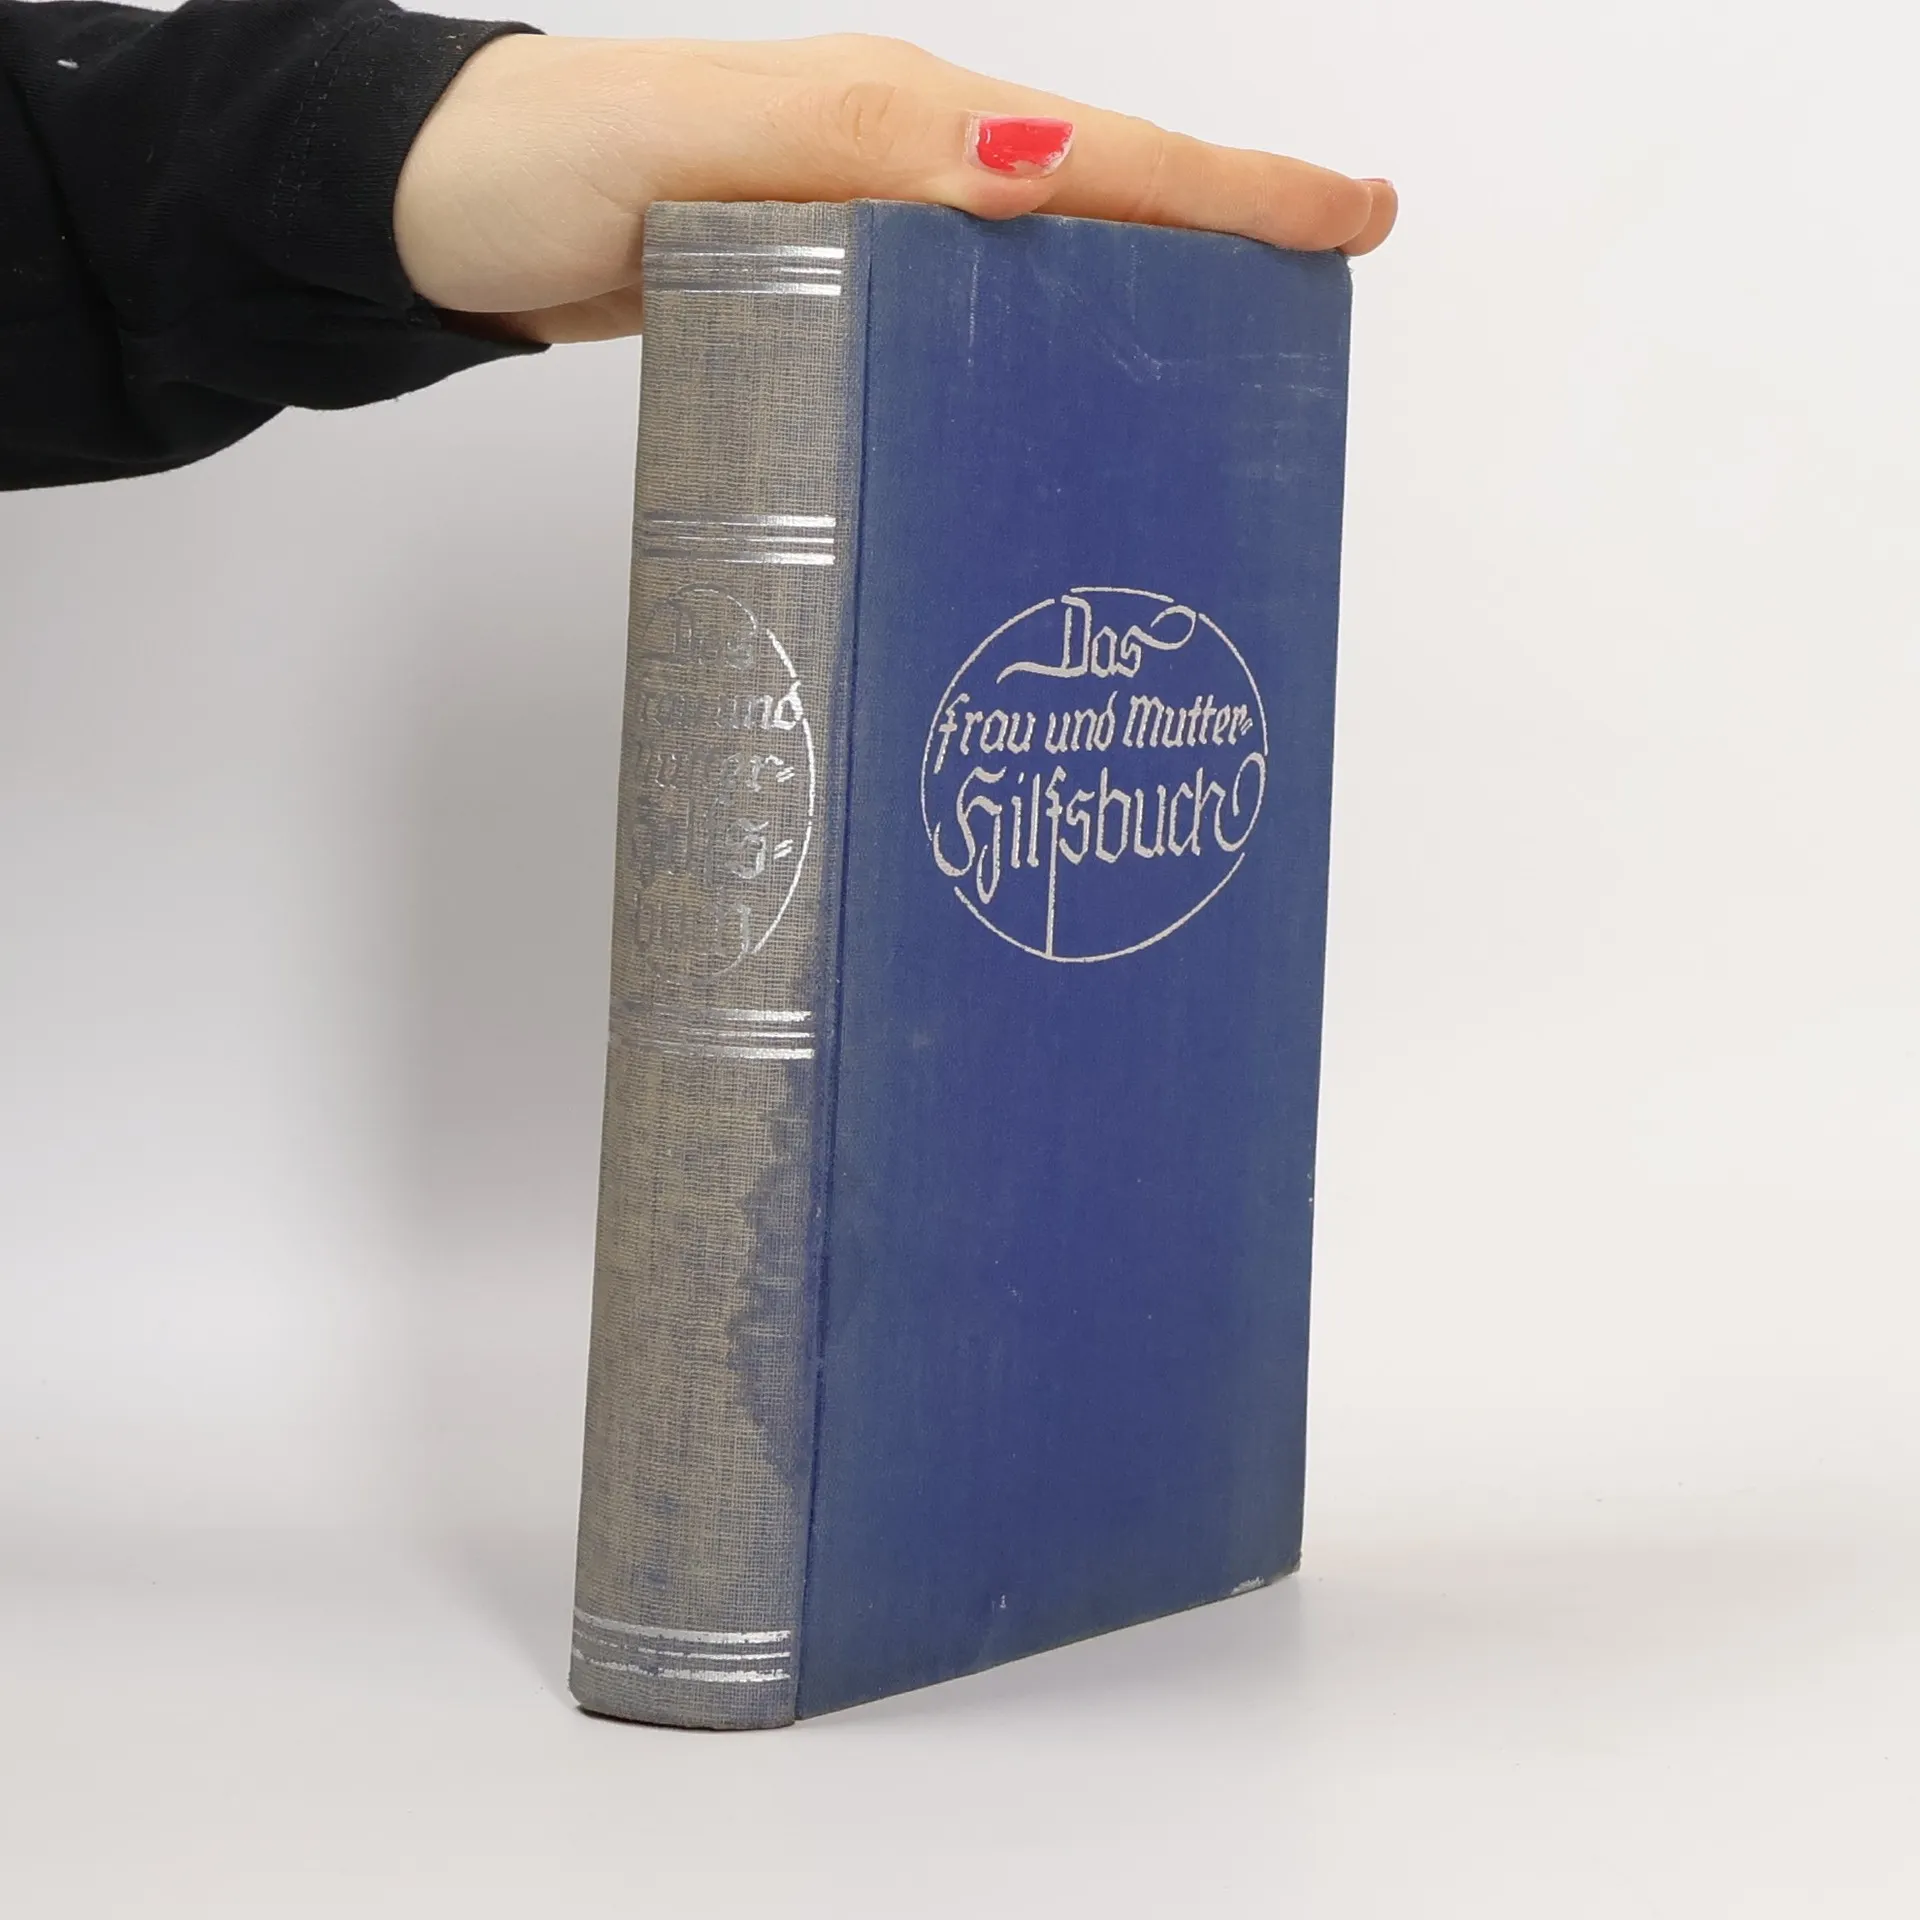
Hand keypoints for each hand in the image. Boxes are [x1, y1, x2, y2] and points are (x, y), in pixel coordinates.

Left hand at [393, 33, 1396, 342]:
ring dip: (1139, 316)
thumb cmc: (543, 164)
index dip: (1233, 189)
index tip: (1349, 217)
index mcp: (900, 122)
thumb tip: (1036, 171)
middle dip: (1222, 246)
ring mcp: (865, 239)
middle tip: (1323, 300)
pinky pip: (959, 327)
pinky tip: (1045, 423)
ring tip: (1223, 389)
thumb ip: (853, 143)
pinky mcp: (822, 301)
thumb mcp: (696, 138)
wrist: (440, 215)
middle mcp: (901, 174)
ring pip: (1039, 275)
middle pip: (1100, 207)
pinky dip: (1027, 363)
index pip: (1104, 152)